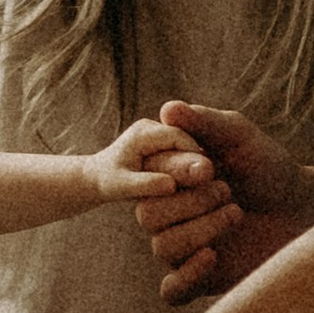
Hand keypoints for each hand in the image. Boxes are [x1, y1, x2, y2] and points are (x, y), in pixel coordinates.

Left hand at [84, 117, 215, 205]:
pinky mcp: (161, 141)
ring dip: (197, 160)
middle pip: (186, 138)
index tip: (212, 175)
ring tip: (212, 181)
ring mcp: (157, 132)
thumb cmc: (106, 182)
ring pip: (185, 143)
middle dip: (200, 157)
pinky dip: (191, 163)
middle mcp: (151, 126)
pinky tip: (201, 181)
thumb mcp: (121, 186)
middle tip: (218, 179)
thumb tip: (170, 186)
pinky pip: (182, 149)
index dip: (197, 155)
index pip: (179, 137)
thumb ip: (145, 184)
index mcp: (143, 132)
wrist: (95, 177)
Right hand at [138, 97, 313, 302]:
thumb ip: (206, 122)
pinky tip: (213, 256)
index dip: (172, 172)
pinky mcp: (201, 279)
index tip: (209, 166)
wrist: (304, 208)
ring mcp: (184, 247)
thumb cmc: (271, 168)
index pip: (146, 177)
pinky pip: (173, 290)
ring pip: (162, 247)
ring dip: (200, 229)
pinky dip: (186, 276)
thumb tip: (167, 108)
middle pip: (147, 215)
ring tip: (236, 213)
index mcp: (171, 179)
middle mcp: (171, 214)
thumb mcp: (241, 138)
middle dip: (189, 202)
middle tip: (228, 190)